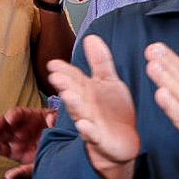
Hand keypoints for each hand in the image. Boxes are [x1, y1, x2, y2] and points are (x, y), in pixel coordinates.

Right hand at [0, 106, 55, 165]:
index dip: (14, 116)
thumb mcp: (61, 124)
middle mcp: (21, 127)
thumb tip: (51, 119)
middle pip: (6, 122)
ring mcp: (15, 139)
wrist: (62, 150)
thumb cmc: (61, 132)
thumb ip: (56, 121)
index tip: (10, 119)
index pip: (20, 114)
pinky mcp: (14, 152)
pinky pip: (0, 149)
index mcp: (32, 117)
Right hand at [45, 35, 140, 178]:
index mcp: (86, 91)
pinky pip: (93, 135)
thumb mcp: (109, 82)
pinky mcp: (101, 139)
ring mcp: (91, 122)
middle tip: (56, 77)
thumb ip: (100, 61)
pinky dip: (88, 131)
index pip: (74, 78)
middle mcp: (85, 105)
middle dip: (65, 85)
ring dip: (73, 104)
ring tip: (68, 96)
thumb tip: (91, 37)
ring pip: (80, 112)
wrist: (124, 142)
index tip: (54, 64)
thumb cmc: (113, 111)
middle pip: (73, 93)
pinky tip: (84, 125)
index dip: (64, 71)